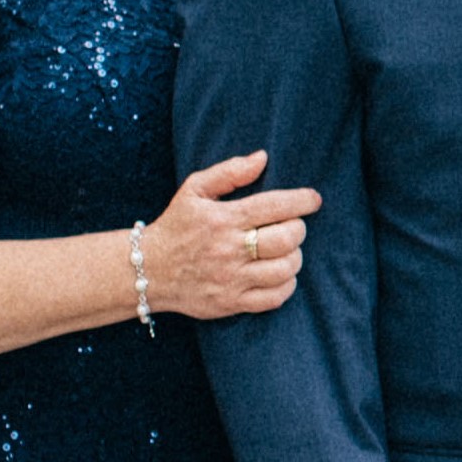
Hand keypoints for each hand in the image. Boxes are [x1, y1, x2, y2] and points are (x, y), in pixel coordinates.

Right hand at [138, 150, 321, 320]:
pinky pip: (275, 297)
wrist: (148, 270)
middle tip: (293, 226)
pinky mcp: (231, 303)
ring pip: (285, 269)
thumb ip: (229, 172)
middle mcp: (229, 250)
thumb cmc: (176, 226)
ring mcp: (231, 279)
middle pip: (286, 239)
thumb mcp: (194, 190)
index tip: (313, 199)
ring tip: (286, 250)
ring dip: (294, 257)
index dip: (301, 201)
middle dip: (298, 229)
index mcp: (223, 219)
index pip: (274, 207)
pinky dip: (287, 284)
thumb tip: (263, 158)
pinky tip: (279, 274)